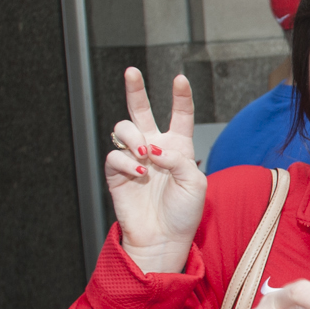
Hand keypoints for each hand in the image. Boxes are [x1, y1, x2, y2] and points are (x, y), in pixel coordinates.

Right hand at [106, 68, 204, 274]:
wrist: (163, 237)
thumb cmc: (184, 212)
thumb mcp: (195, 183)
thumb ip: (178, 160)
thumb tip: (152, 148)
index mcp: (179, 147)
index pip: (179, 115)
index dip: (180, 97)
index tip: (179, 79)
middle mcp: (155, 148)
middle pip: (141, 111)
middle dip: (135, 89)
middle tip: (132, 71)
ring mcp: (134, 159)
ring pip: (124, 129)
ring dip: (132, 136)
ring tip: (143, 153)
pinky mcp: (117, 173)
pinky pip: (114, 155)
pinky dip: (126, 161)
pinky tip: (138, 173)